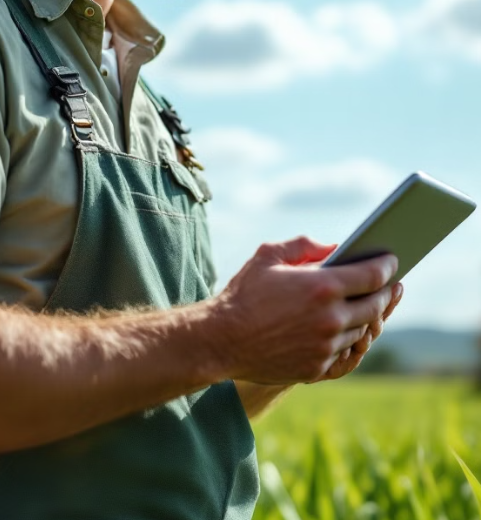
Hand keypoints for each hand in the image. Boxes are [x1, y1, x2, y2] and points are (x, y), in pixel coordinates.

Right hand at [215, 236, 398, 384]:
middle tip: (391, 284)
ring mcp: (325, 347)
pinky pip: (345, 353)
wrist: (221, 339)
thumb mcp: (270, 255)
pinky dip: (350, 339)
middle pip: (376, 306)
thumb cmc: (244, 293)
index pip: (373, 276)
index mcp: (323, 287)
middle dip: (386, 293)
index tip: (393, 261)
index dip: (387, 266)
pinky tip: (350, 328)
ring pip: (363, 331)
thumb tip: (336, 247)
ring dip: (370, 317)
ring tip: (372, 305)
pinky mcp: (317, 368)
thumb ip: (306, 246)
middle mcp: (331, 319)